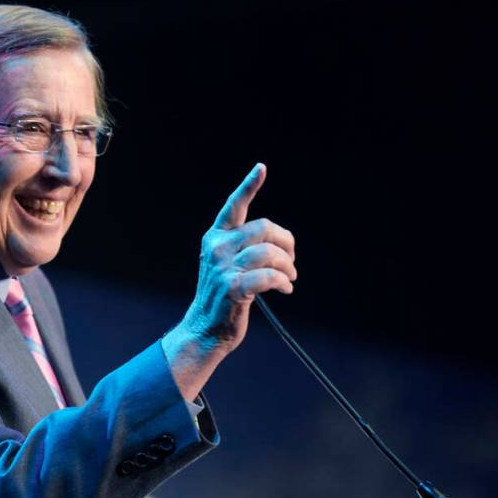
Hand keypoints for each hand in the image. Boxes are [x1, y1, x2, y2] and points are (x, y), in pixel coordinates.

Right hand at [184, 162, 296, 352]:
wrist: (206, 329)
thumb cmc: (223, 296)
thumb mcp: (227, 264)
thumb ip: (244, 247)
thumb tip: (280, 241)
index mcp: (215, 237)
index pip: (233, 206)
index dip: (249, 186)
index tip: (262, 168)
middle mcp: (217, 248)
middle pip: (265, 229)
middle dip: (286, 244)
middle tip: (291, 262)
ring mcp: (223, 267)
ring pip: (269, 252)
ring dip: (288, 266)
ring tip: (289, 278)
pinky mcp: (233, 287)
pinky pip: (269, 276)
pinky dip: (283, 281)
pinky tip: (285, 289)